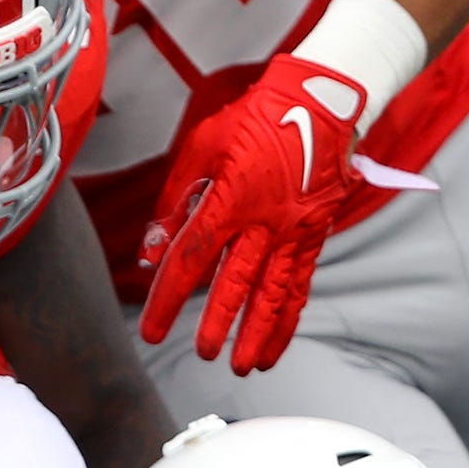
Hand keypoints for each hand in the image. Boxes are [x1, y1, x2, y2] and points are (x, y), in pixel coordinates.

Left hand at [138, 54, 367, 374]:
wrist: (318, 101)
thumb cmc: (254, 119)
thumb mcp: (201, 147)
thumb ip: (173, 202)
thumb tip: (149, 254)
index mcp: (230, 199)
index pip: (192, 259)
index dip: (170, 299)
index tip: (154, 330)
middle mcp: (266, 222)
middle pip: (237, 284)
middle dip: (218, 324)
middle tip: (203, 353)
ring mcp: (295, 231)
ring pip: (275, 293)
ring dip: (258, 334)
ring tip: (243, 366)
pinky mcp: (314, 235)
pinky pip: (301, 285)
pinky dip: (288, 320)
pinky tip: (275, 346)